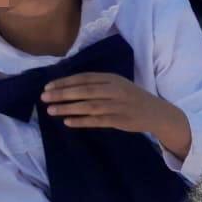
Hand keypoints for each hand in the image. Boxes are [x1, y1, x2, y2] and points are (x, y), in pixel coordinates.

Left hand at [42, 73, 191, 159]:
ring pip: (89, 106)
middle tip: (44, 97)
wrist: (157, 113)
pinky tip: (68, 122)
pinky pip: (97, 121)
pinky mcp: (120, 120)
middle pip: (84, 91)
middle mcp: (115, 90)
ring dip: (68, 108)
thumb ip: (98, 84)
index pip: (84, 78)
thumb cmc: (133, 98)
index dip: (65, 82)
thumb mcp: (118, 85)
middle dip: (62, 94)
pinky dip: (82, 121)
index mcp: (113, 79)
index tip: (48, 86)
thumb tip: (68, 86)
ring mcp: (118, 106)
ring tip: (51, 110)